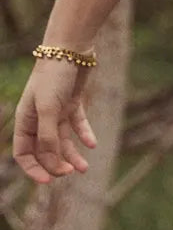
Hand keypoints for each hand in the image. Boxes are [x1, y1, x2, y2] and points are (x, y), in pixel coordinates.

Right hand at [12, 58, 97, 183]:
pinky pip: (77, 124)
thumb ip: (49, 136)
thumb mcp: (49, 108)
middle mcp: (39, 117)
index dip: (33, 169)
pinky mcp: (72, 102)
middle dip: (56, 164)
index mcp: (25, 120)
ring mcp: (56, 110)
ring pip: (62, 140)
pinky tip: (92, 144)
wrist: (71, 48)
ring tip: (84, 168)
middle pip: (45, 150)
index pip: (23, 153)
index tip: (48, 181)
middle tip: (71, 172)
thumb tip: (52, 161)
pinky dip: (84, 134)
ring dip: (72, 155)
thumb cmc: (54, 76)